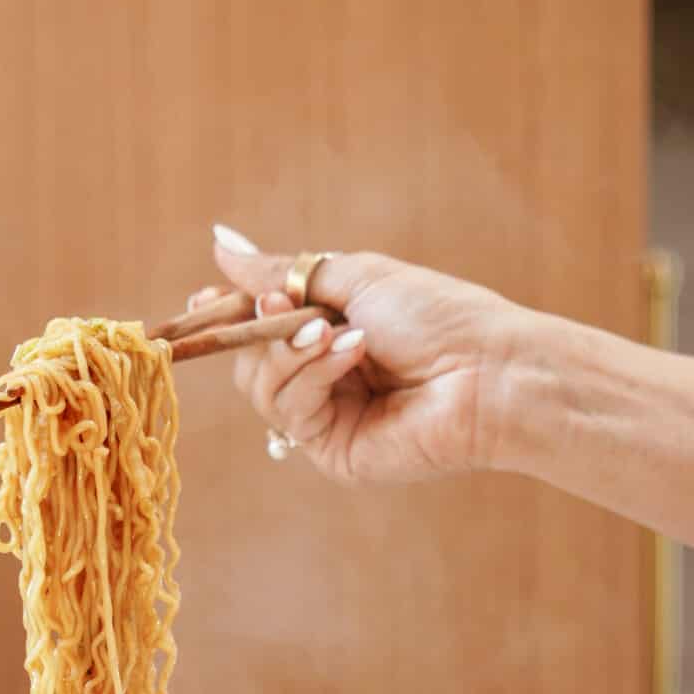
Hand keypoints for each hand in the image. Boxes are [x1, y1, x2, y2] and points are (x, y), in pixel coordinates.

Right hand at [194, 228, 527, 484]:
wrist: (488, 369)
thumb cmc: (437, 316)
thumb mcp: (354, 277)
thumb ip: (282, 269)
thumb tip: (218, 241)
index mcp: (332, 332)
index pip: (261, 326)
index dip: (231, 312)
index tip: (205, 294)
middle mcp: (326, 378)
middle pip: (250, 359)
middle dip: (261, 327)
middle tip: (284, 305)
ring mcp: (329, 419)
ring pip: (262, 388)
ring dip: (290, 351)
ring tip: (337, 332)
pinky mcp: (334, 453)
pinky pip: (290, 413)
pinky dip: (312, 375)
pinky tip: (352, 354)